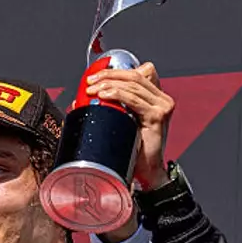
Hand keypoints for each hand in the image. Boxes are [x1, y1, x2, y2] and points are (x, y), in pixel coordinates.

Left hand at [85, 61, 173, 190]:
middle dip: (108, 75)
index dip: (116, 71)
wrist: (146, 171)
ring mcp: (162, 107)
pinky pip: (134, 99)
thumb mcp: (120, 123)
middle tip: (90, 81)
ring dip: (108, 84)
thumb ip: (108, 109)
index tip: (95, 76)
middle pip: (134, 76)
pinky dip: (117, 94)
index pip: (138, 73)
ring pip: (133, 85)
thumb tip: (80, 101)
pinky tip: (103, 95)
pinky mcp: (157, 116)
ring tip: (92, 89)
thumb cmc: (133, 149)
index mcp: (155, 98)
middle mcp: (162, 99)